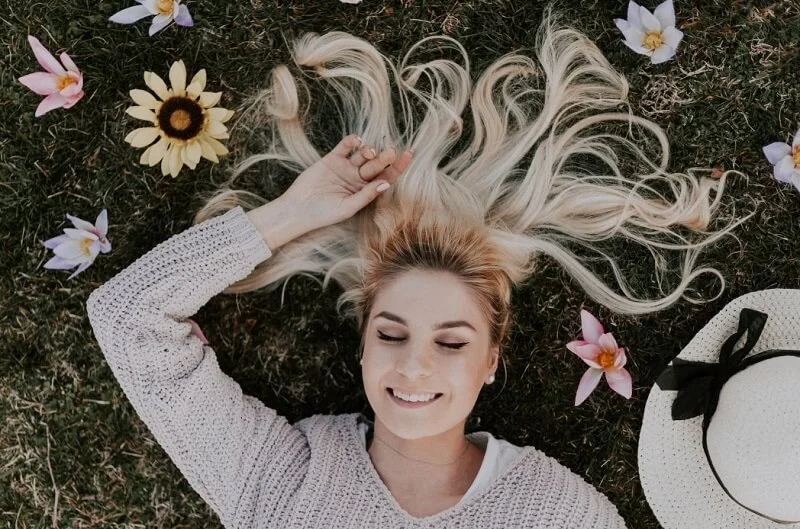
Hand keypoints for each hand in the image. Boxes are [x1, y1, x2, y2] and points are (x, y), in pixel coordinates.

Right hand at [280, 134, 412, 232]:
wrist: (298, 209)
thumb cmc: (324, 214)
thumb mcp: (348, 207)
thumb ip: (366, 195)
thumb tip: (386, 183)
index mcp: (366, 190)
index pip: (386, 176)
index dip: (398, 166)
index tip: (408, 155)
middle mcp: (358, 178)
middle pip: (376, 165)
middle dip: (385, 158)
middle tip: (391, 151)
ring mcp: (345, 167)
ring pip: (362, 154)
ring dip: (369, 150)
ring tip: (369, 152)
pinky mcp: (331, 159)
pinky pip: (344, 147)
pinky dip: (351, 142)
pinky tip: (356, 141)